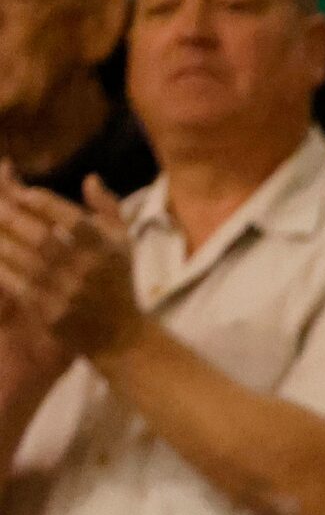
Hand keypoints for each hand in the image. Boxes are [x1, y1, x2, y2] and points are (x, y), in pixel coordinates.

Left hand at [0, 175, 142, 359]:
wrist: (121, 336)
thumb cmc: (118, 282)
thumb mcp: (123, 243)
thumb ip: (108, 209)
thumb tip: (90, 178)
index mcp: (106, 251)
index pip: (74, 221)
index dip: (46, 203)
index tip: (25, 192)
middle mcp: (87, 271)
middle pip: (42, 238)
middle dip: (13, 217)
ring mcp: (67, 294)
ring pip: (24, 260)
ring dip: (1, 239)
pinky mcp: (50, 313)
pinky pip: (16, 284)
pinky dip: (1, 266)